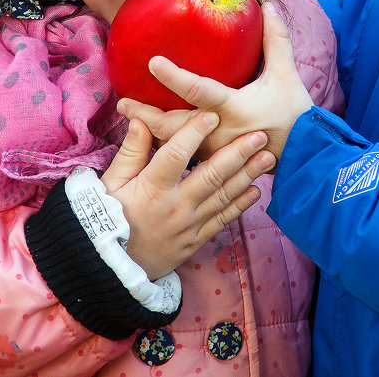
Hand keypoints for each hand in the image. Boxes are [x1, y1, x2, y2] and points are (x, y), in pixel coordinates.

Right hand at [100, 113, 274, 280]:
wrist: (113, 265)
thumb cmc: (110, 215)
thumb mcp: (112, 182)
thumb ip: (130, 151)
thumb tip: (140, 120)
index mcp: (152, 188)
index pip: (177, 155)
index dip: (195, 132)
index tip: (213, 114)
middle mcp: (175, 206)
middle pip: (211, 175)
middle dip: (238, 153)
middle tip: (259, 135)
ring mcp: (189, 224)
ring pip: (223, 196)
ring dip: (248, 175)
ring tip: (268, 158)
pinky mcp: (197, 239)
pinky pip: (223, 220)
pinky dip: (241, 205)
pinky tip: (256, 191)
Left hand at [119, 3, 311, 162]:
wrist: (304, 155)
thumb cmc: (294, 113)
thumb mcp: (286, 74)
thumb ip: (275, 40)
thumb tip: (266, 5)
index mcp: (234, 108)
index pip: (199, 91)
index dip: (174, 77)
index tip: (152, 62)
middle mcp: (220, 131)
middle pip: (175, 126)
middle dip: (146, 116)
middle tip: (123, 103)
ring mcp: (215, 150)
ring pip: (176, 144)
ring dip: (150, 131)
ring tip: (129, 117)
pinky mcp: (215, 161)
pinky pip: (185, 153)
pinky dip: (165, 144)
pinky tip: (149, 134)